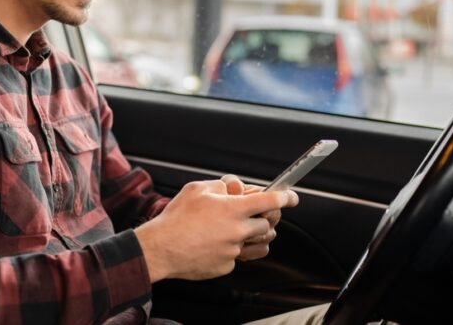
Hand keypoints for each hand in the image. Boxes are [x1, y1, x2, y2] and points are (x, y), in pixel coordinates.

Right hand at [134, 176, 295, 281]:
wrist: (161, 248)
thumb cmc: (176, 218)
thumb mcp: (196, 189)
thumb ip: (220, 187)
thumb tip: (231, 190)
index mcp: (233, 209)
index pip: (270, 201)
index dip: (285, 197)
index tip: (291, 197)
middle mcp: (237, 230)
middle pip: (266, 225)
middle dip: (262, 219)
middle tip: (249, 216)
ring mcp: (233, 250)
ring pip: (255, 244)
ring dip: (250, 237)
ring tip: (231, 231)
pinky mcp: (226, 266)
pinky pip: (237, 257)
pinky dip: (229, 250)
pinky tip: (212, 245)